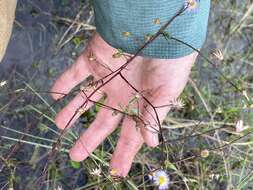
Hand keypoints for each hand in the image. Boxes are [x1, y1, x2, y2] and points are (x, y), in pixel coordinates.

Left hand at [51, 33, 196, 176]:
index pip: (129, 134)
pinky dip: (63, 82)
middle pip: (102, 121)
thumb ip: (154, 116)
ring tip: (58, 125)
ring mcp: (106, 77)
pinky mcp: (94, 59)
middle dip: (90, 139)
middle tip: (76, 157)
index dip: (124, 153)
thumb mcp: (167, 93)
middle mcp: (121, 94)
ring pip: (84, 99)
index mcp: (139, 104)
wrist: (160, 28)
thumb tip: (150, 144)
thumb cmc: (170, 62)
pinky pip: (75, 72)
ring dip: (71, 112)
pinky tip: (54, 93)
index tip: (115, 172)